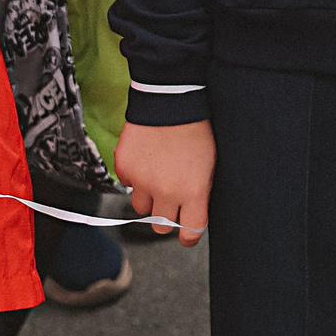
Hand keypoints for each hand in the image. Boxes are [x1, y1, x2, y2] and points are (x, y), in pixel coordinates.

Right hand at [114, 119, 213, 245]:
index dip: (189, 235)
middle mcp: (166, 191)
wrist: (170, 100)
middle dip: (166, 217)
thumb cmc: (196, 129)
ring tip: (157, 175)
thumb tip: (192, 213)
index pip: (190, 232)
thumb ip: (199, 192)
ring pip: (141, 208)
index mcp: (194, 192)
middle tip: (171, 201)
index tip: (187, 234)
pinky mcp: (125, 168)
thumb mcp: (210, 164)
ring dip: (148, 197)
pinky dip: (135, 177)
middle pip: (160, 227)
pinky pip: (128, 185)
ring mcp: (143, 181)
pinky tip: (146, 159)